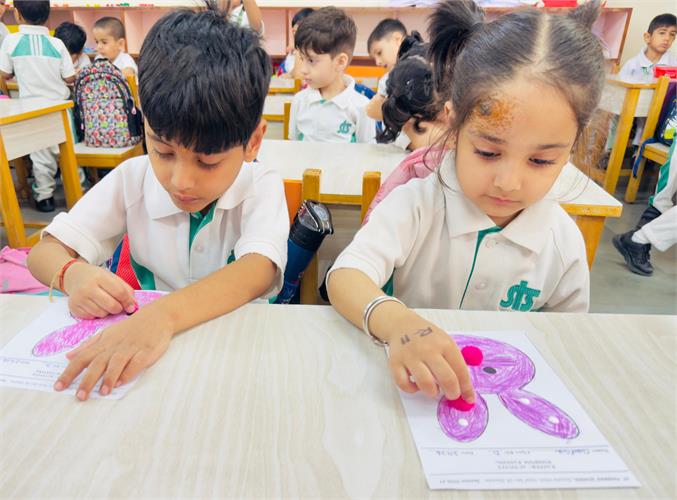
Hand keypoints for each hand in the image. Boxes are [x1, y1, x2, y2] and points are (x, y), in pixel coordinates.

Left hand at [54, 310, 172, 400]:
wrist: (157, 316)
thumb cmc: (130, 327)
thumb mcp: (106, 333)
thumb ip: (88, 345)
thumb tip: (69, 356)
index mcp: (103, 343)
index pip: (82, 358)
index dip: (69, 372)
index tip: (58, 387)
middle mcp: (115, 346)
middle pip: (98, 363)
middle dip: (88, 380)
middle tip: (80, 396)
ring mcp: (131, 348)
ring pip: (117, 363)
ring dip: (109, 377)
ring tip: (102, 392)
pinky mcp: (146, 351)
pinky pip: (136, 362)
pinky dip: (129, 372)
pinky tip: (123, 382)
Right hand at [63, 263, 136, 318]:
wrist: (75, 276)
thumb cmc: (98, 278)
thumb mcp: (113, 278)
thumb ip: (126, 291)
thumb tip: (132, 307)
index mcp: (100, 277)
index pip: (120, 293)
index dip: (128, 301)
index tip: (130, 305)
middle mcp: (87, 288)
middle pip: (111, 306)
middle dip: (118, 308)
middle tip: (117, 305)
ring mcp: (79, 298)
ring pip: (102, 314)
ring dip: (107, 312)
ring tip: (104, 303)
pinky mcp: (73, 308)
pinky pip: (92, 317)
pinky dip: (96, 314)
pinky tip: (95, 306)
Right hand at [385, 322, 474, 401]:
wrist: (403, 325)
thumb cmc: (427, 336)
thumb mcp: (445, 341)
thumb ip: (455, 362)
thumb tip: (464, 387)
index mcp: (445, 344)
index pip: (461, 371)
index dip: (467, 388)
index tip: (468, 397)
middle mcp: (428, 350)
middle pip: (447, 379)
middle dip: (453, 393)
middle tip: (452, 395)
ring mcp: (411, 356)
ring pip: (426, 384)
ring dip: (433, 392)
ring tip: (434, 389)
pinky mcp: (396, 363)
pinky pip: (404, 384)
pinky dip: (412, 389)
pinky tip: (417, 385)